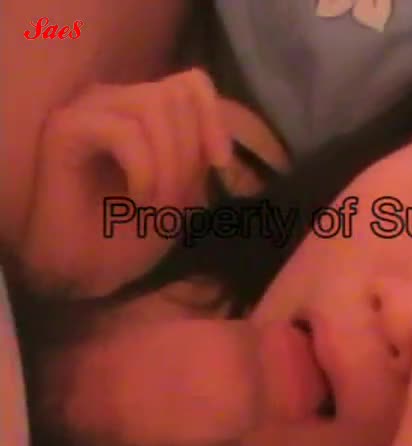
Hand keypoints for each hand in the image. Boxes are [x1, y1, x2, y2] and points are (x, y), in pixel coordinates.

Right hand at [21, 68, 230, 296]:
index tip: (221, 163)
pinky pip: (125, 131)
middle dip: (189, 153)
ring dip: (169, 163)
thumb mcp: (183, 189)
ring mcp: (88, 110)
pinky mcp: (66, 128)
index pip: (192, 83)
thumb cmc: (132, 232)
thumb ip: (198, 153)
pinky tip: (138, 198)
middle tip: (178, 199)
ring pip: (153, 105)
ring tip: (158, 202)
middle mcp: (115, 100)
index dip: (214, 118)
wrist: (88, 271)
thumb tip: (216, 138)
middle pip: (175, 95)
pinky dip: (144, 170)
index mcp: (143, 110)